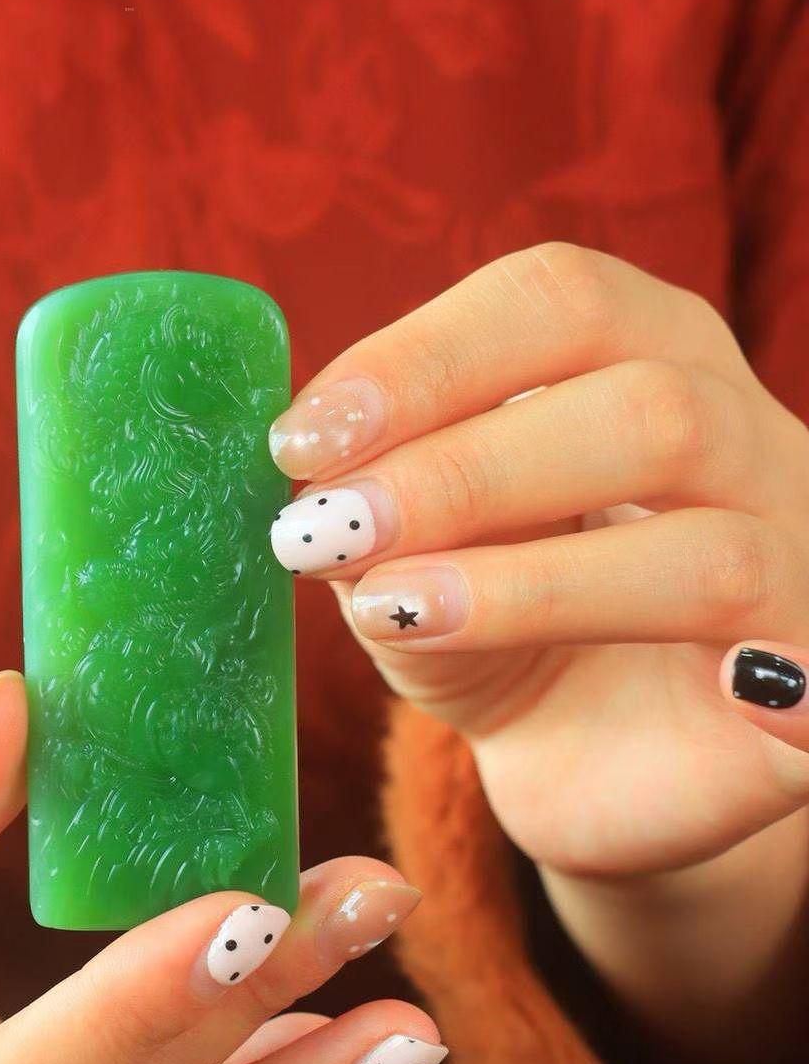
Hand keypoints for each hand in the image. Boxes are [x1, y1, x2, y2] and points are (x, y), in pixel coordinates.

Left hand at [268, 242, 808, 878]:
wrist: (601, 763)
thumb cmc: (505, 626)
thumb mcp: (418, 561)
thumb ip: (379, 527)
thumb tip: (323, 517)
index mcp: (648, 353)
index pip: (559, 300)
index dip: (424, 357)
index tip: (303, 441)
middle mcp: (745, 435)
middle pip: (646, 405)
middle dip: (465, 467)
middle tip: (332, 529)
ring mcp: (801, 560)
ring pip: (709, 551)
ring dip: (533, 585)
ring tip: (400, 615)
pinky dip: (763, 699)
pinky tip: (688, 708)